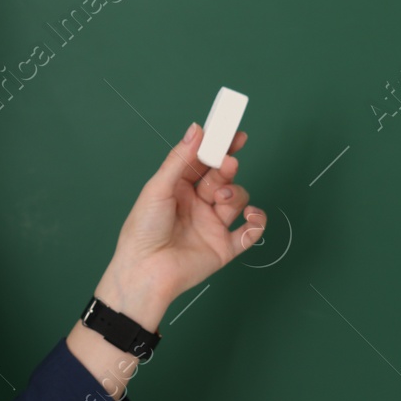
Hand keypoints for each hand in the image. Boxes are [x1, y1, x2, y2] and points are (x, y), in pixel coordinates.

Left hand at [95, 121, 265, 328]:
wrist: (145, 272)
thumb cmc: (143, 230)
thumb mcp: (158, 187)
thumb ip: (180, 159)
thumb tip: (197, 128)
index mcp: (179, 188)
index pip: (204, 161)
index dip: (220, 146)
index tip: (235, 133)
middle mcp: (197, 204)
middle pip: (223, 177)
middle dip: (227, 168)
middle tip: (228, 163)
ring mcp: (212, 225)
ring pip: (237, 199)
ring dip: (235, 194)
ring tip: (220, 200)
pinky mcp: (224, 247)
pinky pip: (250, 232)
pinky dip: (257, 221)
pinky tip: (250, 216)